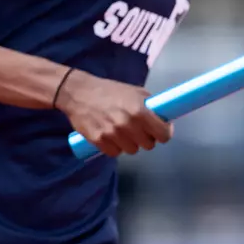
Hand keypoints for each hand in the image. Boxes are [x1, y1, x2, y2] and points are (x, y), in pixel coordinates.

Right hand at [55, 69, 171, 156]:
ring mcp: (111, 134)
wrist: (78, 93)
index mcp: (140, 111)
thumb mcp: (135, 92)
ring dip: (130, 144)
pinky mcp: (98, 140)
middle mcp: (127, 124)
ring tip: (124, 133)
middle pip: (148, 145)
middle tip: (140, 131)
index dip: (163, 134)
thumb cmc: (109, 91)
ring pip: (132, 150)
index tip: (160, 132)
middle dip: (146, 138)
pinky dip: (115, 147)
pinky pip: (114, 152)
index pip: (162, 134)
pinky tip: (112, 137)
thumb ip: (150, 105)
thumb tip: (164, 117)